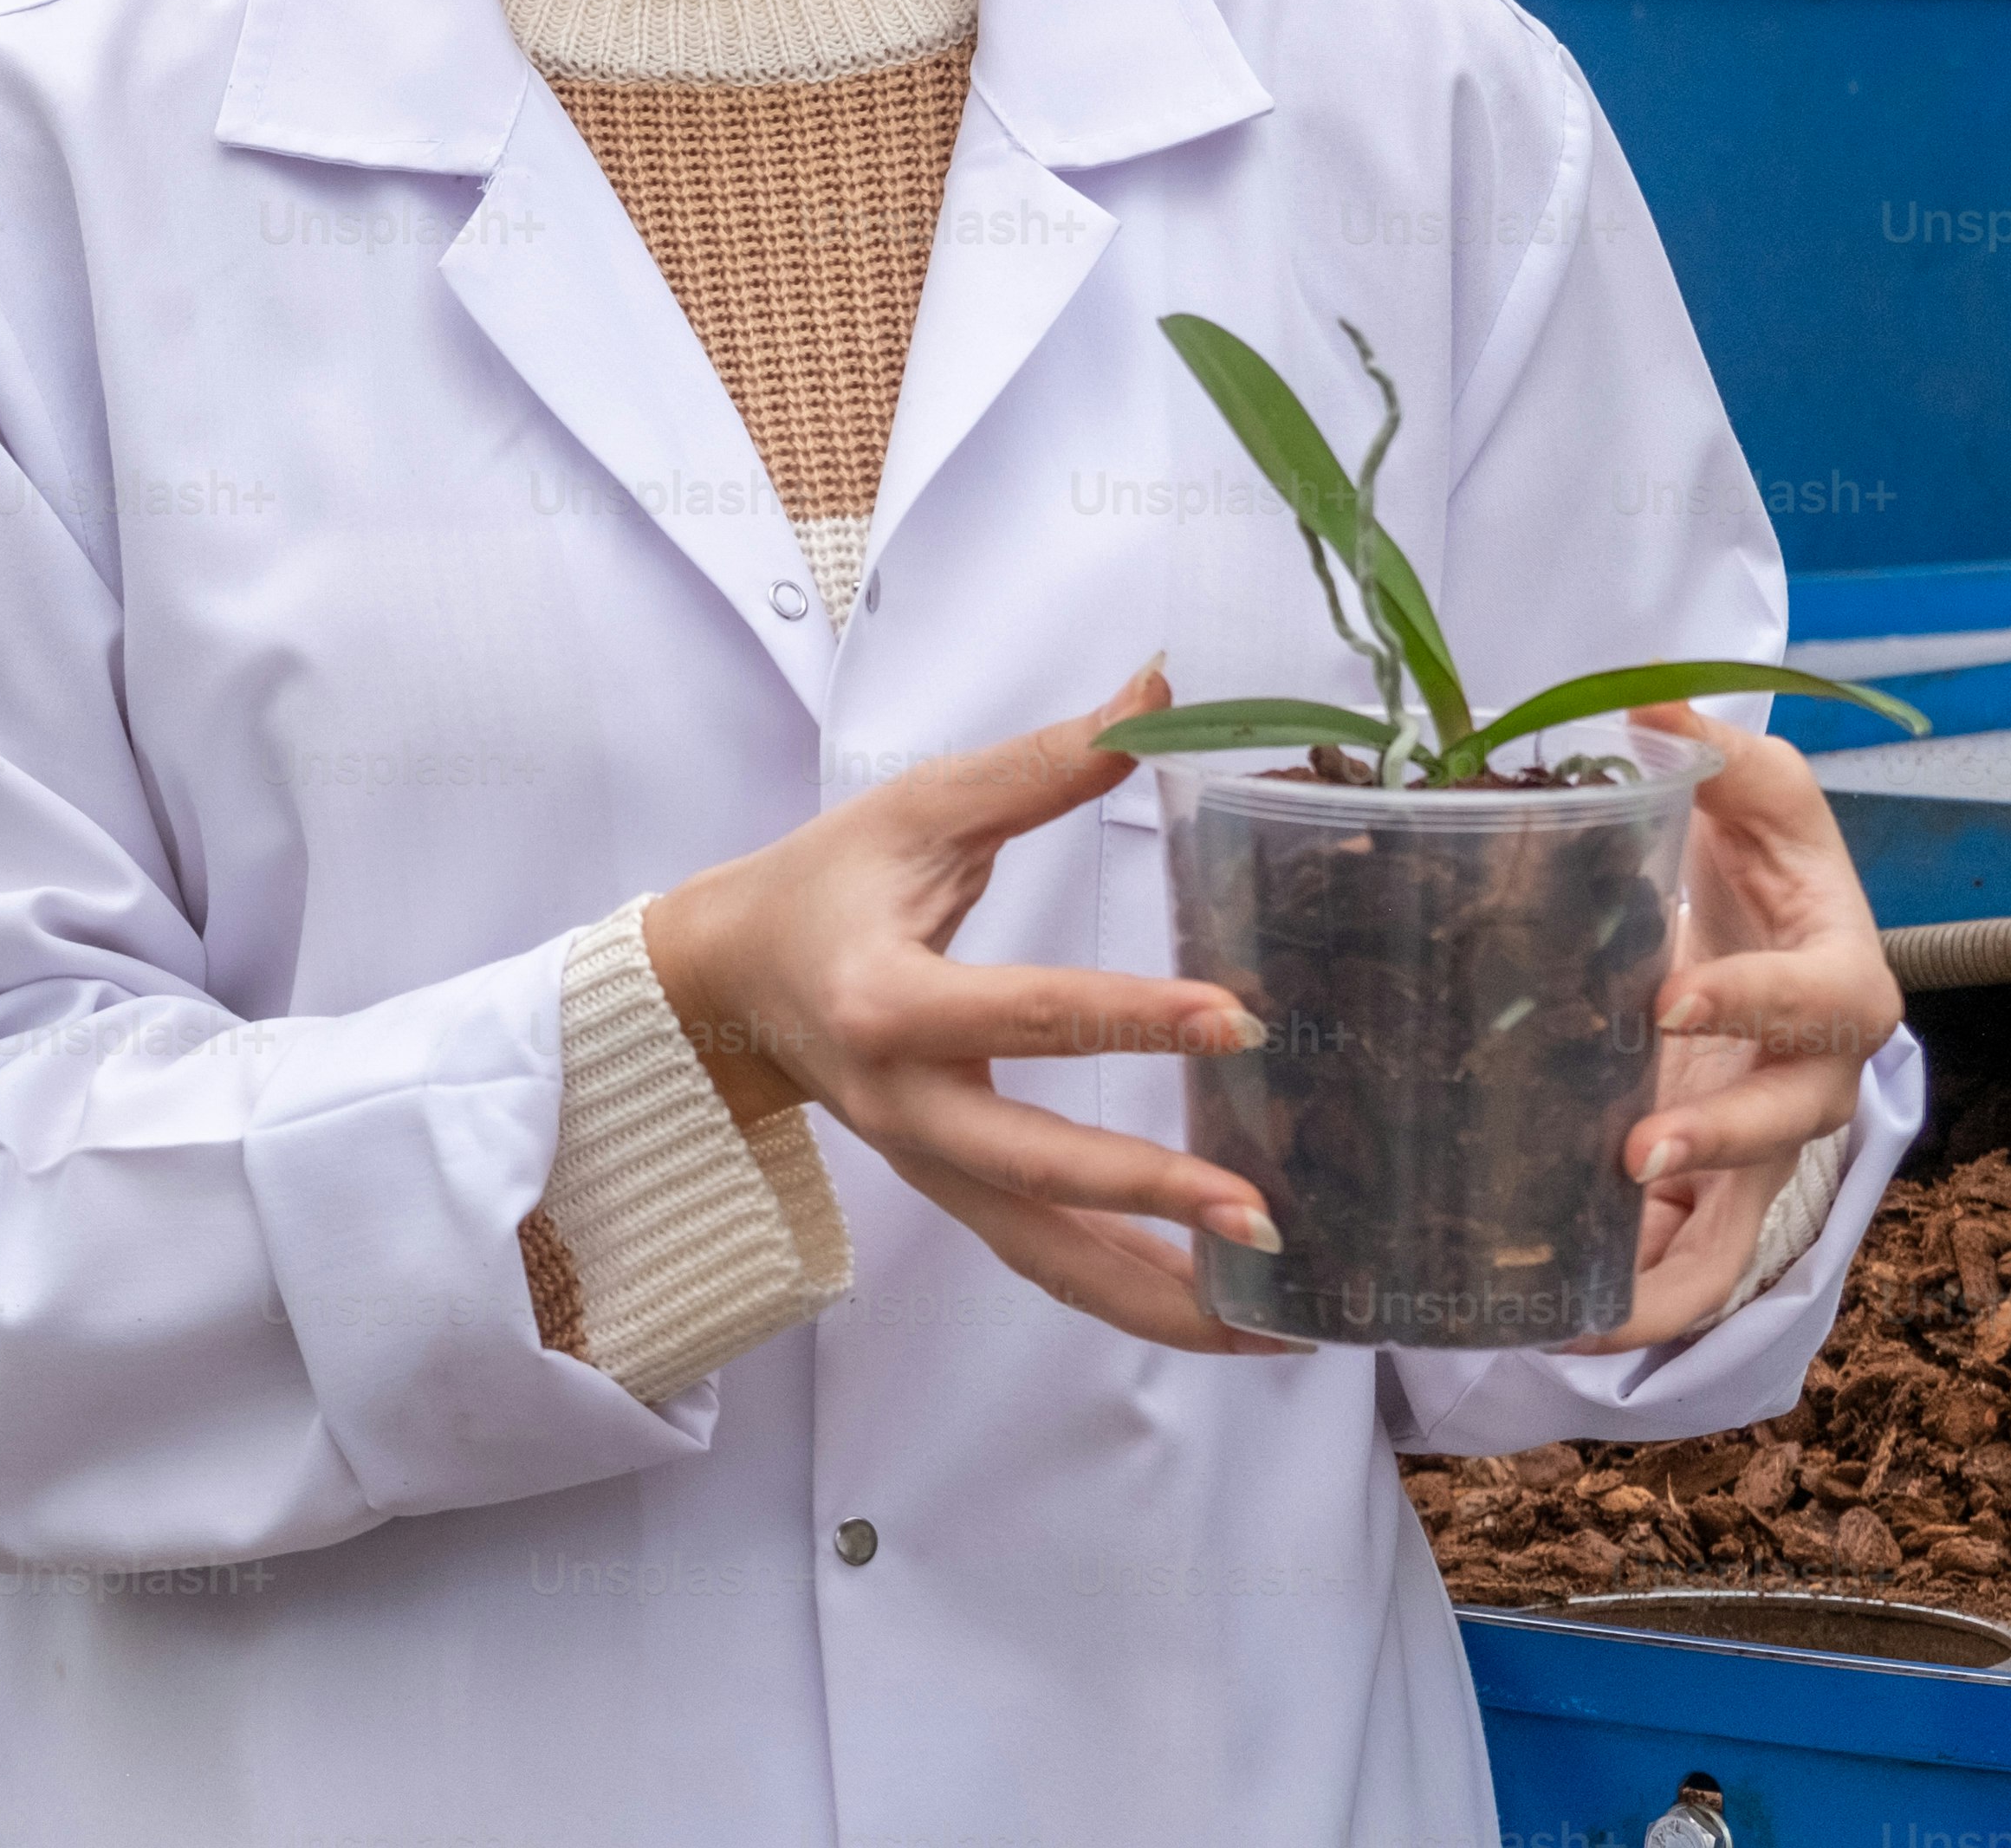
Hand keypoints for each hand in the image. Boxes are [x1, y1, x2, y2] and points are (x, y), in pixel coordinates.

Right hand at [642, 664, 1300, 1356]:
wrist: (726, 983)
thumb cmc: (827, 883)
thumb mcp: (922, 808)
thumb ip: (1044, 763)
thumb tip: (1158, 690)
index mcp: (887, 1002)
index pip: (1027, 1013)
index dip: (1134, 1018)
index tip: (1239, 1021)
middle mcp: (902, 1108)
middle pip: (1033, 1174)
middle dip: (1151, 1200)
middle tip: (1265, 1212)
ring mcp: (926, 1170)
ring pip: (1045, 1258)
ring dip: (1162, 1299)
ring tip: (1284, 1318)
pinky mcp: (953, 1197)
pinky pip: (1048, 1262)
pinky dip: (1137, 1299)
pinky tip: (1230, 1312)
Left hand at [1573, 701, 1900, 1349]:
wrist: (1763, 925)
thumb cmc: (1764, 858)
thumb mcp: (1755, 790)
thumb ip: (1712, 748)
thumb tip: (1647, 697)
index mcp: (1842, 981)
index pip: (1812, 1002)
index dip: (1749, 1002)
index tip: (1668, 998)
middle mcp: (1816, 1080)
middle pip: (1785, 1128)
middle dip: (1712, 1142)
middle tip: (1630, 1148)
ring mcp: (1764, 1148)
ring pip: (1741, 1229)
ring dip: (1672, 1266)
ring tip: (1587, 1298)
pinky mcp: (1712, 1189)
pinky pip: (1691, 1269)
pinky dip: (1639, 1307)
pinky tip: (1560, 1323)